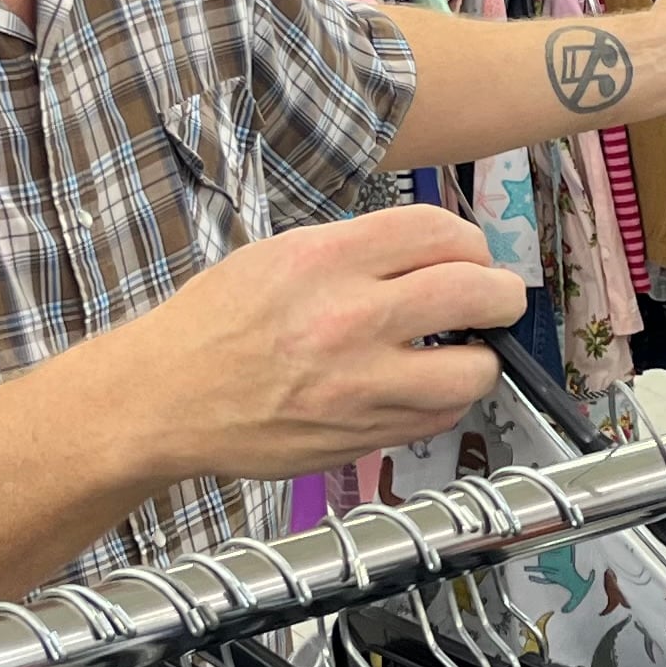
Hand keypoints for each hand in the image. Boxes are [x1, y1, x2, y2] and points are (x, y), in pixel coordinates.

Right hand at [127, 205, 524, 482]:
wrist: (163, 400)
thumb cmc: (214, 324)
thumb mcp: (277, 256)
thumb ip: (356, 251)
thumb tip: (432, 253)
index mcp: (324, 260)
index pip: (438, 231)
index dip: (470, 242)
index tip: (471, 255)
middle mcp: (348, 318)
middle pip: (474, 292)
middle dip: (502, 294)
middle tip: (497, 299)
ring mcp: (358, 385)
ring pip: (472, 371)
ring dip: (482, 359)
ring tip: (467, 352)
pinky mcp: (359, 436)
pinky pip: (436, 419)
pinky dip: (445, 402)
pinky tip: (425, 388)